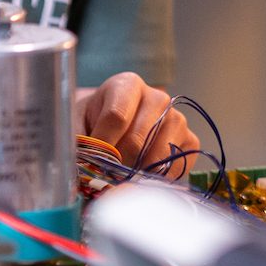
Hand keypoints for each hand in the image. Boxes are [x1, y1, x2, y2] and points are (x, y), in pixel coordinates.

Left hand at [77, 74, 197, 172]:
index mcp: (127, 84)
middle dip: (116, 165)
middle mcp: (158, 97)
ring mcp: (177, 119)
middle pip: (137, 142)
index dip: (101, 145)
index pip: (117, 116)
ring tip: (119, 177)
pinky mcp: (190, 140)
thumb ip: (76, 142)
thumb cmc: (92, 122)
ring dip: (135, 175)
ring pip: (157, 158)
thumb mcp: (75, 123)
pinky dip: (155, 180)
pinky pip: (175, 168)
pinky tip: (140, 176)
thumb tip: (79, 173)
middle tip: (103, 177)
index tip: (90, 163)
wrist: (113, 124)